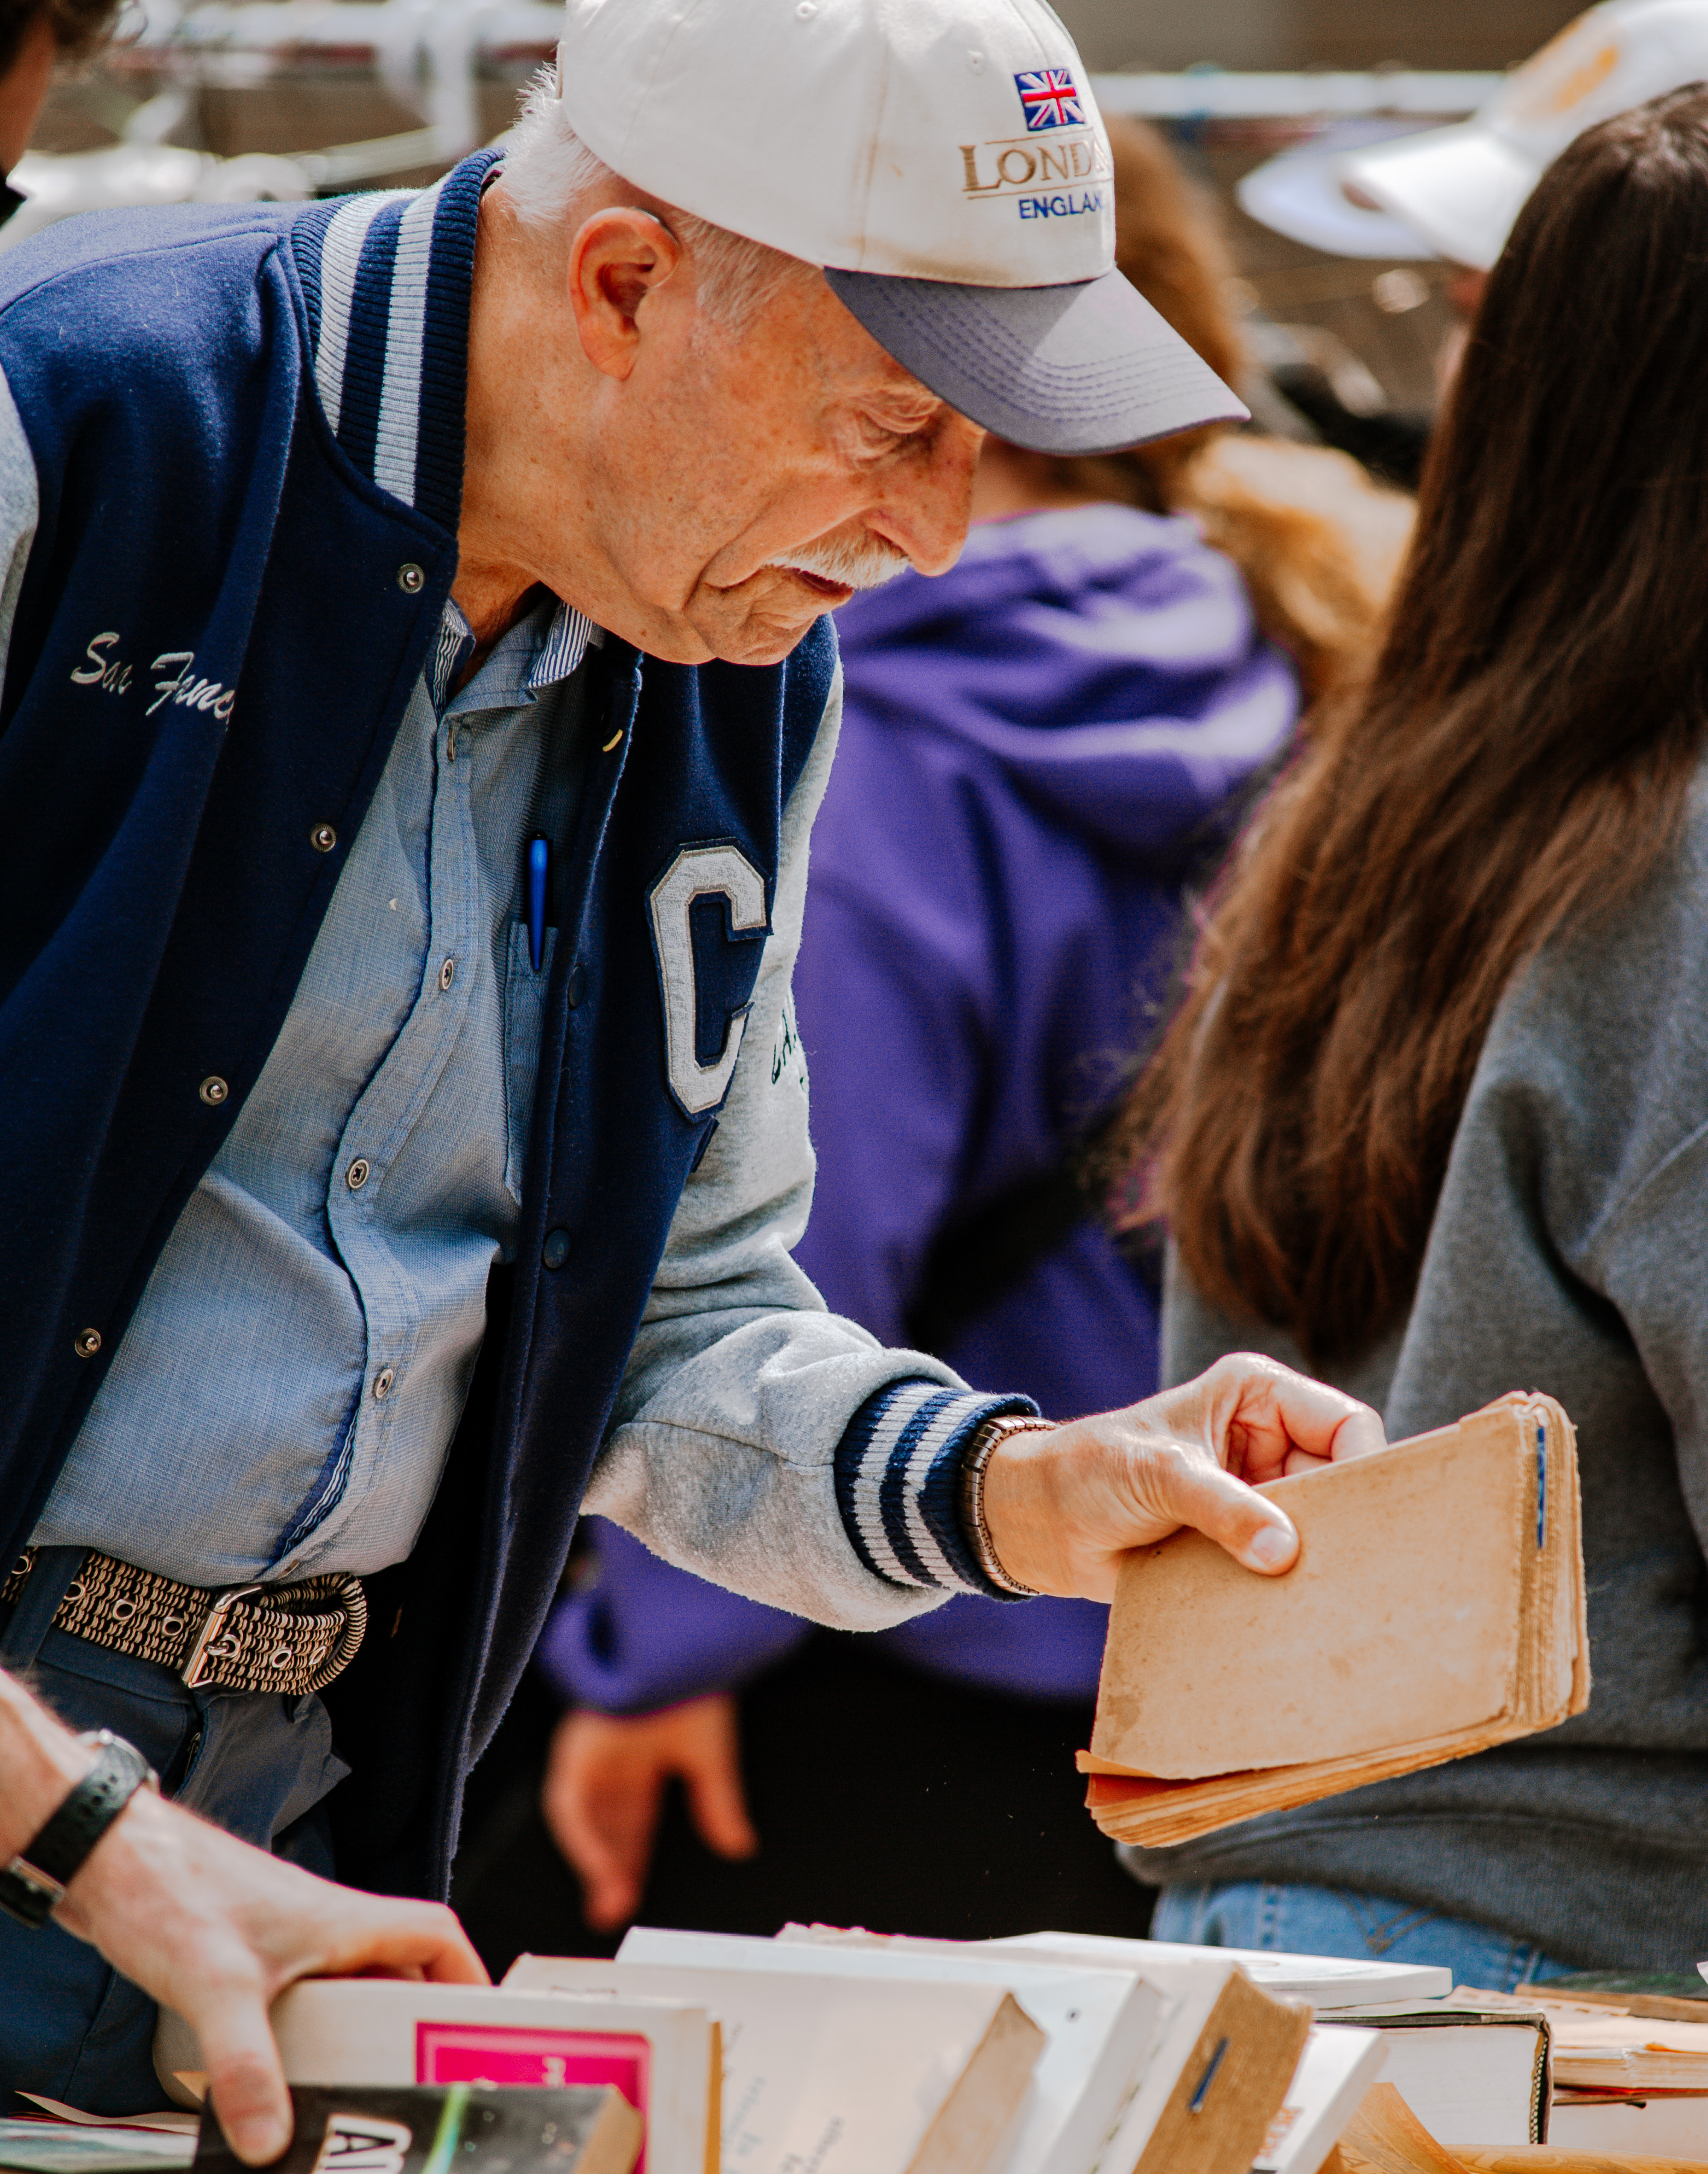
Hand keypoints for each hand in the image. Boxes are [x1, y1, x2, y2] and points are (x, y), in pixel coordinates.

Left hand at [56, 1789, 486, 2164]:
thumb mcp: (215, 1985)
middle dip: (411, 2029)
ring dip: (355, 2039)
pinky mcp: (243, 1958)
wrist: (106, 1854)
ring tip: (350, 2098)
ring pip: (346, 1992)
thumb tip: (270, 2144)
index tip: (479, 2028)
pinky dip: (304, 2041)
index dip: (468, 1976)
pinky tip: (277, 2081)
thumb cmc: (169, 1891)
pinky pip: (298, 2003)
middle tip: (413, 2087)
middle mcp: (323, 1926)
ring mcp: (283, 1941)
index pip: (436, 1934)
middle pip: (397, 1973)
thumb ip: (246, 2065)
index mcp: (342, 1918)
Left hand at [542, 1696, 757, 1932]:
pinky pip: (567, 1803)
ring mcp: (590, 1749)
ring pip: (582, 1817)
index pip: (631, 1816)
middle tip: (614, 1911)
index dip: (630, 1857)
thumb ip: (720, 1801)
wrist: (678, 1648)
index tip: (630, 1896)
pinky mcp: (574, 1747)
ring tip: (608, 1903)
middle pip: (605, 1822)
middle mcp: (612, 1754)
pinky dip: (581, 1839)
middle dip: (610, 1867)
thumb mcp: (711, 1754)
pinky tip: (600, 1866)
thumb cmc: (695, 1683)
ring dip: (594, 1860)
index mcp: (644, 1750)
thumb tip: (739, 1846)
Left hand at [982, 1352, 1385, 1600]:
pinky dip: (1286, 1589)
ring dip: (1313, 1563)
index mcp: (1258, 1396)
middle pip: (1341, 1482)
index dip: (1360, 1468)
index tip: (1354, 1521)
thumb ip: (1222, 1507)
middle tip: (1342, 1571)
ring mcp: (1260, 1495)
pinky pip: (1288, 1568)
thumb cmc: (1090, 1472)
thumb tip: (1283, 1551)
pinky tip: (1285, 1612)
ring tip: (1314, 1597)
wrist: (1042, 1523)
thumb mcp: (1159, 1475)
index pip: (1345, 1424)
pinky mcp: (1245, 1543)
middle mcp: (1270, 1441)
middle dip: (1340, 1524)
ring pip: (1321, 1531)